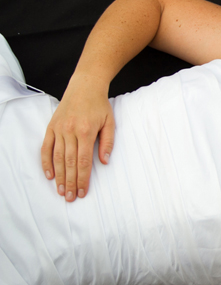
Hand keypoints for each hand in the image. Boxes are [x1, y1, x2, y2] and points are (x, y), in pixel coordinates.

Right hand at [40, 73, 114, 201]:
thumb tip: (104, 162)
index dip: (82, 179)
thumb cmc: (99, 106)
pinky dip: (46, 162)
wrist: (84, 87)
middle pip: (69, 163)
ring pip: (57, 158)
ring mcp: (58, 129)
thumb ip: (107, 142)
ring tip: (60, 191)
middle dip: (70, 182)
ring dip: (59, 176)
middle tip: (70, 198)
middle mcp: (69, 131)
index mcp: (85, 131)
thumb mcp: (110, 122)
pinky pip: (46, 148)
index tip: (82, 192)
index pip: (83, 161)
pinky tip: (49, 175)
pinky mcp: (51, 127)